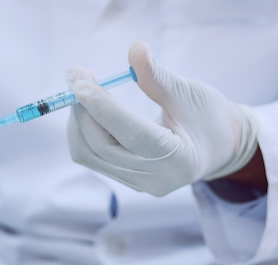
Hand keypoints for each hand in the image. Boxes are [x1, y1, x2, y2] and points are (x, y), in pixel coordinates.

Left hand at [66, 41, 258, 196]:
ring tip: (81, 88)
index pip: (131, 133)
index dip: (102, 108)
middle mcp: (155, 178)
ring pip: (90, 154)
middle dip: (83, 109)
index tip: (80, 83)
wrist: (220, 147)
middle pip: (101, 146)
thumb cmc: (208, 116)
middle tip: (76, 75)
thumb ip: (158, 76)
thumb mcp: (189, 93)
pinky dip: (84, 131)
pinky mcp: (126, 181)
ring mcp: (138, 184)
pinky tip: (88, 108)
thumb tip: (134, 48)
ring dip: (79, 119)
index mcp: (179, 158)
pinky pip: (92, 157)